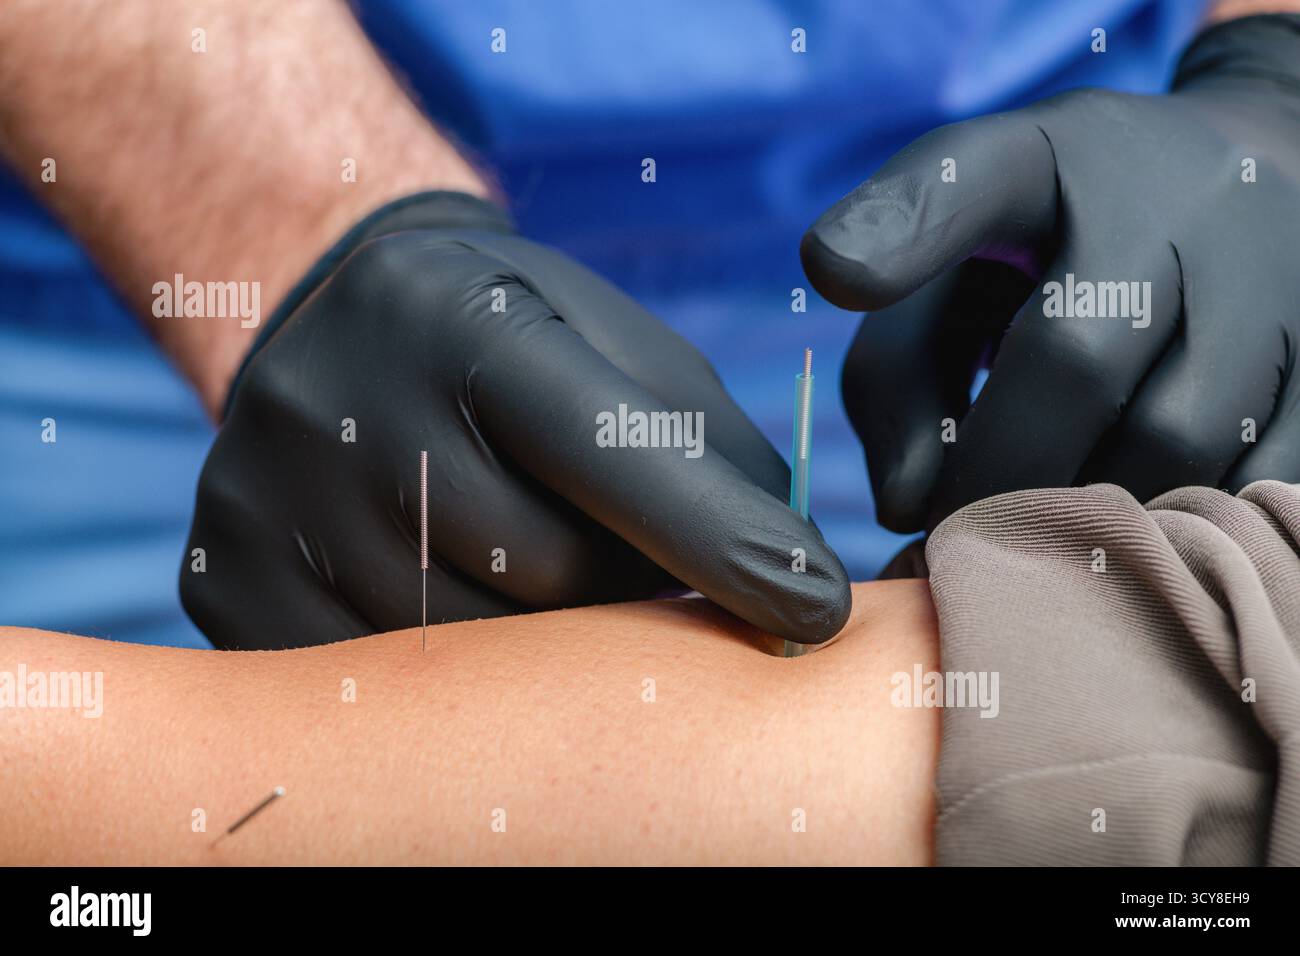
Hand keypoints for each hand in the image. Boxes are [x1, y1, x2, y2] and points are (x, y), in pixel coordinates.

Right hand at [182, 193, 849, 648]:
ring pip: (458, 648)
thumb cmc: (521, 343)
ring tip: (547, 595)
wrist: (343, 321)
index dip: (721, 541)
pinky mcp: (221, 572)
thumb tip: (798, 588)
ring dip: (539, 646)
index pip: (610, 450)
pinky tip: (460, 616)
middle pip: (540, 573)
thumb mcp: (620, 353)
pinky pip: (369, 683)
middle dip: (621, 595)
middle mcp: (347, 398)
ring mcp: (266, 492)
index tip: (818, 610)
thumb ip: (712, 458)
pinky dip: (443, 681)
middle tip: (637, 581)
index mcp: (461, 321)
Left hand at [801, 14, 1299, 530]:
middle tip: (956, 526)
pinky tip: (1128, 528)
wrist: (1232, 195)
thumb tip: (901, 506)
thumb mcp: (953, 275)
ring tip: (1040, 530)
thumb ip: (893, 376)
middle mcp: (1176, 199)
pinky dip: (1177, 526)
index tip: (836, 272)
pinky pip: (1259, 477)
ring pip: (1177, 438)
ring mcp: (1273, 273)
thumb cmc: (1044, 257)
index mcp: (1053, 159)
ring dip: (1087, 510)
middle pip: (1076, 358)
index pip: (976, 175)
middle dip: (995, 470)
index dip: (906, 225)